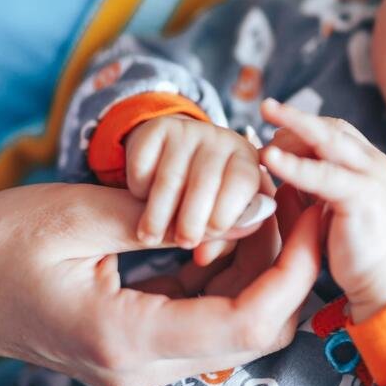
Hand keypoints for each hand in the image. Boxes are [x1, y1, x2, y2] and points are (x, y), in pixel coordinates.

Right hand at [0, 183, 321, 385]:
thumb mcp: (80, 215)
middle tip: (298, 200)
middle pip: (254, 326)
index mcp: (127, 338)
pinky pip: (206, 310)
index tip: (313, 213)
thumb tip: (251, 207)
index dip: (296, 268)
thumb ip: (170, 216)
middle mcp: (142, 365)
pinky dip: (228, 270)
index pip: (249, 320)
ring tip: (268, 203)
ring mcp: (141, 360)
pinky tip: (229, 225)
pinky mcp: (139, 342)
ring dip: (261, 264)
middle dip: (288, 263)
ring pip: (237, 320)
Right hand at [125, 116, 263, 262]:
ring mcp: (189, 130)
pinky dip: (139, 188)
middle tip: (182, 242)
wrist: (176, 151)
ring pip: (170, 178)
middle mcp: (222, 137)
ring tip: (150, 236)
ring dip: (158, 213)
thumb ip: (220, 235)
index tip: (211, 233)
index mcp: (247, 159)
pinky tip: (142, 198)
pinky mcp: (157, 128)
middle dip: (192, 219)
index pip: (243, 183)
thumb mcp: (221, 211)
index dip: (226, 212)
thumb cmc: (208, 193)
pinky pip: (144, 165)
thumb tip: (204, 257)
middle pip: (205, 182)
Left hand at [259, 98, 385, 322]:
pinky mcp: (364, 197)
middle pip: (331, 128)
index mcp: (366, 162)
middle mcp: (372, 162)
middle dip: (296, 116)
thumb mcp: (327, 207)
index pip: (333, 129)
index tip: (273, 129)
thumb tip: (274, 170)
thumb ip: (306, 186)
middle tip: (266, 106)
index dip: (302, 126)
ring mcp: (371, 177)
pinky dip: (296, 165)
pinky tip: (272, 161)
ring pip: (329, 142)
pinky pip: (325, 175)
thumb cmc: (354, 246)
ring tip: (265, 124)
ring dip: (294, 130)